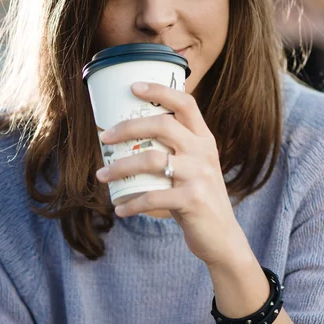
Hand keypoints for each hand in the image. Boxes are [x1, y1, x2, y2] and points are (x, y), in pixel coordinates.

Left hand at [96, 82, 239, 265]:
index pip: (186, 104)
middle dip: (128, 127)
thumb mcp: (195, 169)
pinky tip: (120, 209)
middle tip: (104, 137)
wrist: (222, 236)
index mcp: (204, 140)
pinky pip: (152, 196)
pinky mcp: (192, 200)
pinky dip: (131, 204)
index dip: (160, 91)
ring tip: (101, 176)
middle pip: (162, 125)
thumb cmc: (198, 199)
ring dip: (119, 167)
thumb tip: (130, 140)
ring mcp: (200, 175)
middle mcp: (204, 152)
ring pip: (151, 159)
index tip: (133, 87)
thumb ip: (174, 152)